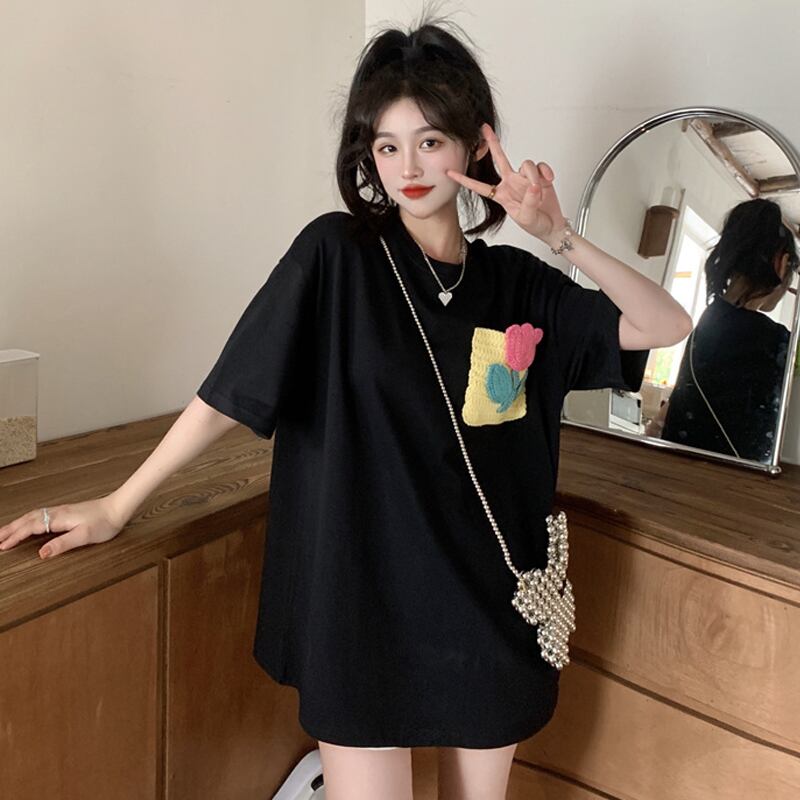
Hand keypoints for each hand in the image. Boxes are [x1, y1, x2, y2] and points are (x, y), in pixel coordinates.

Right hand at [0, 496, 126, 558]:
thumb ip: (62, 544)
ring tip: (6, 532)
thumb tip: (41, 553)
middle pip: (28, 519)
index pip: (31, 527)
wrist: (118, 508)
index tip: (2, 546)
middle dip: (10, 529)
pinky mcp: (66, 512)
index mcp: (59, 518)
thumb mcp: (84, 536)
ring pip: (33, 516)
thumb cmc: (104, 523)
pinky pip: (40, 515)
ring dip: (18, 523)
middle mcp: (57, 512)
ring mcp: (61, 511)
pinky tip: (28, 523)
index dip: (15, 537)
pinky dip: (28, 520)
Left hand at [446, 123, 567, 243]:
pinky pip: (540, 166)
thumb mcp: (526, 218)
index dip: (465, 180)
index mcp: (502, 195)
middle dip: (493, 143)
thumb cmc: (535, 224)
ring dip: (532, 175)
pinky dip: (545, 172)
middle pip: (499, 159)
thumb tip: (533, 186)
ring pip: (525, 164)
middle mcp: (511, 183)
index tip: (450, 173)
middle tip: (484, 128)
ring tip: (539, 189)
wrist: (551, 225)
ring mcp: (525, 178)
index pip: (480, 187)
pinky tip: (548, 181)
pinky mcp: (540, 175)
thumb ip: (528, 202)